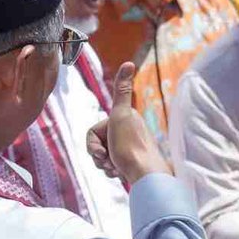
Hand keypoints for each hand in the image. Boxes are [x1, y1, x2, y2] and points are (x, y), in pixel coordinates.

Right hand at [87, 62, 171, 186]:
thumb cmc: (130, 147)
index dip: (92, 145)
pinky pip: (110, 167)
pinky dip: (112, 172)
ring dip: (104, 165)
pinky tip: (121, 174)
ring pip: (102, 156)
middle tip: (109, 162)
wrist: (145, 176)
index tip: (103, 152)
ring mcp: (129, 146)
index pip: (92, 132)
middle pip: (97, 144)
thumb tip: (128, 62)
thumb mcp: (121, 115)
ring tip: (117, 169)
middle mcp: (128, 130)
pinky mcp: (130, 161)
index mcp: (126, 118)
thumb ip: (122, 90)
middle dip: (99, 157)